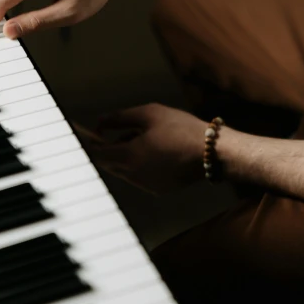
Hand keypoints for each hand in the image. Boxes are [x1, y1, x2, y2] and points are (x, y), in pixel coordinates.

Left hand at [85, 104, 206, 194]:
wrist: (211, 152)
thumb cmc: (180, 128)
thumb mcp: (149, 113)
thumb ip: (120, 117)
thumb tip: (99, 122)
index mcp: (129, 156)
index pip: (98, 154)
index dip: (91, 143)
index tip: (91, 133)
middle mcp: (134, 175)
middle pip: (109, 164)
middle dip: (110, 149)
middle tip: (121, 131)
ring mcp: (146, 185)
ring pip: (124, 171)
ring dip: (125, 157)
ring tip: (146, 138)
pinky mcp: (159, 189)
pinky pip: (139, 178)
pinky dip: (139, 166)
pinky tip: (157, 152)